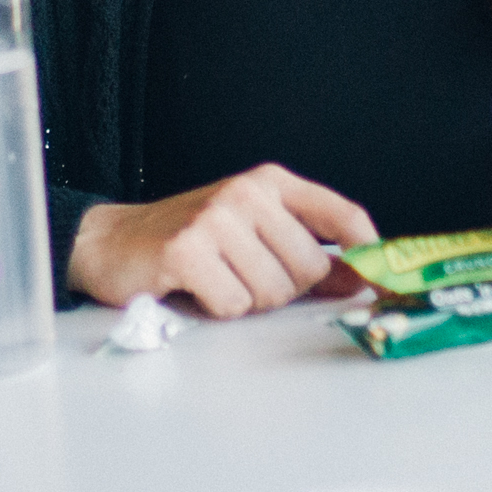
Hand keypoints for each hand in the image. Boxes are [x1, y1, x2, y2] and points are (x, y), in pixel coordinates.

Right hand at [66, 166, 374, 317]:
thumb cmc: (189, 241)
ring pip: (272, 293)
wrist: (109, 242)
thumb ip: (308, 253)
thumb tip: (361, 278)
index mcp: (272, 183)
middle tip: (243, 277)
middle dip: (283, 289)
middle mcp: (247, 193)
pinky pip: (234, 304)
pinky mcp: (187, 251)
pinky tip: (195, 288)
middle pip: (309, 270)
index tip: (382, 285)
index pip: (343, 216)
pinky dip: (217, 308)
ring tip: (216, 280)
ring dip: (247, 301)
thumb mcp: (253, 235)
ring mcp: (216, 218)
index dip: (370, 255)